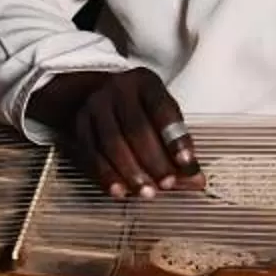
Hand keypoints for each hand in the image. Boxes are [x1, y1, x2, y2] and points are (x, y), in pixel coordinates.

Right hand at [26, 68, 200, 197]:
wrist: (96, 94)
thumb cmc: (140, 109)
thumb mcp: (161, 115)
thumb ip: (178, 146)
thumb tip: (197, 180)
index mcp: (145, 82)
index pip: (162, 109)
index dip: (175, 138)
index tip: (187, 163)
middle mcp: (118, 89)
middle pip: (135, 128)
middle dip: (153, 160)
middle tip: (167, 184)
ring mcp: (95, 106)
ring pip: (111, 142)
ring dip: (130, 172)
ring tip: (147, 192)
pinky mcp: (79, 125)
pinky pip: (91, 154)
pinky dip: (106, 175)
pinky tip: (119, 192)